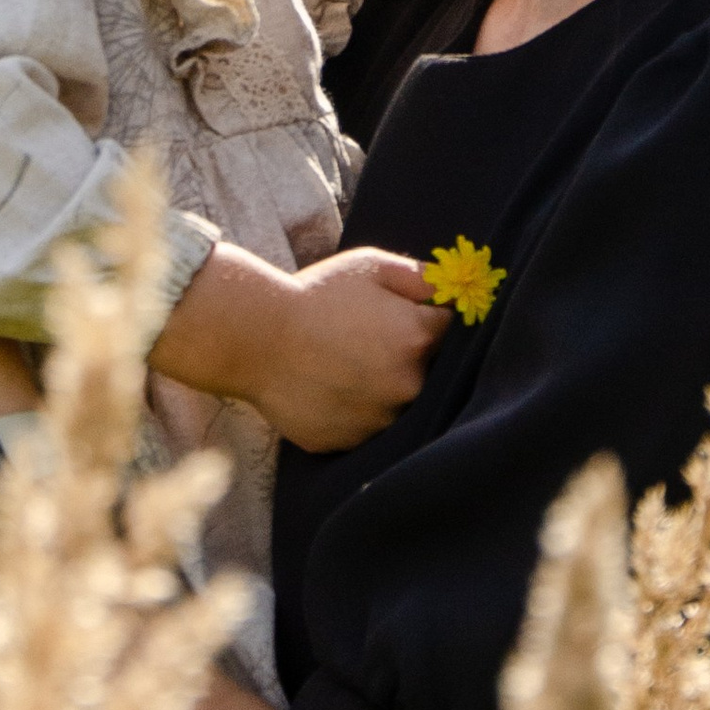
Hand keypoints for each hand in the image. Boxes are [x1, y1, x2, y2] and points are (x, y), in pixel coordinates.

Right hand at [154, 243, 449, 453]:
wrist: (254, 337)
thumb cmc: (315, 295)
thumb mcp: (370, 266)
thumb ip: (422, 277)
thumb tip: (454, 292)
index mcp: (419, 338)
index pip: (454, 333)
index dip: (433, 323)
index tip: (413, 318)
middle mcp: (408, 385)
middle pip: (430, 375)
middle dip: (410, 358)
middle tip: (372, 343)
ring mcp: (380, 419)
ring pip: (398, 405)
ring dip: (384, 389)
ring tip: (348, 366)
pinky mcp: (351, 442)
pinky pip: (366, 428)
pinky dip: (356, 412)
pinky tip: (332, 388)